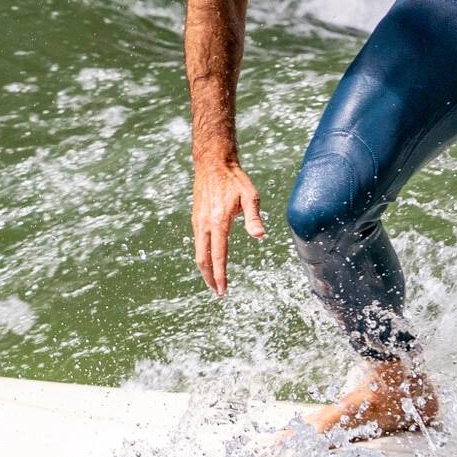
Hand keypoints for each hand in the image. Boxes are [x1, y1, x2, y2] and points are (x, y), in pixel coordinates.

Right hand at [192, 158, 264, 294]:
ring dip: (205, 269)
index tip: (222, 290)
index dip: (220, 275)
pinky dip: (202, 256)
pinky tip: (210, 260)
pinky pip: (197, 243)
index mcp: (218, 221)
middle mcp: (204, 224)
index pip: (218, 255)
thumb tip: (259, 236)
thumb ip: (254, 217)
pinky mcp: (196, 218)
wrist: (212, 163)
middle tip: (218, 292)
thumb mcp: (250, 196)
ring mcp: (198, 221)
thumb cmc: (234, 179)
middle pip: (203, 259)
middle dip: (210, 278)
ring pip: (198, 252)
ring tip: (214, 281)